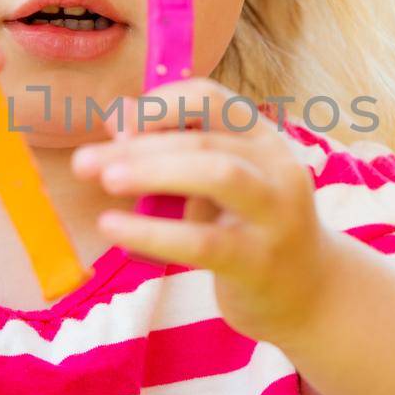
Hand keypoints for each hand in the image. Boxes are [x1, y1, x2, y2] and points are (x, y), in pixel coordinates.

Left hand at [71, 78, 333, 345]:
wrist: (309, 296)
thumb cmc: (249, 231)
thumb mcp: (215, 186)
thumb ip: (172, 152)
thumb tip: (117, 118)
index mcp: (262, 138)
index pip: (210, 99)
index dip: (159, 105)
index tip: (117, 126)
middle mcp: (277, 166)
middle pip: (204, 137)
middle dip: (140, 144)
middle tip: (86, 161)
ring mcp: (276, 214)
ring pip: (217, 174)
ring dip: (154, 171)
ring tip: (106, 180)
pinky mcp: (261, 262)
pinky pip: (203, 242)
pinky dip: (153, 233)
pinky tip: (113, 229)